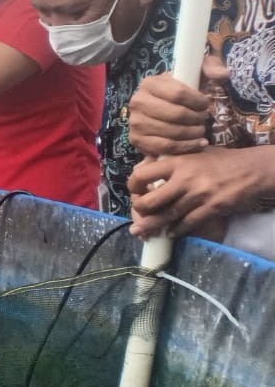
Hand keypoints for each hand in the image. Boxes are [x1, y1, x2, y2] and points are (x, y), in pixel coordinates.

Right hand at [127, 73, 210, 157]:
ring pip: (171, 132)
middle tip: (204, 118)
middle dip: (197, 119)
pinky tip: (198, 143)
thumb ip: (212, 67)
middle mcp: (137, 102)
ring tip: (201, 130)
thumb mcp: (196, 72)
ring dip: (193, 133)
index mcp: (149, 83)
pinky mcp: (136, 139)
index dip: (198, 101)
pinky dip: (185, 147)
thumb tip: (224, 75)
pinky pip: (165, 147)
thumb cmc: (183, 89)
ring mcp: (135, 122)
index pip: (178, 94)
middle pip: (175, 115)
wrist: (162, 105)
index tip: (206, 103)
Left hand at [129, 148, 267, 239]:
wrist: (253, 169)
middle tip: (139, 215)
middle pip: (150, 202)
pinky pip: (187, 224)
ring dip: (153, 226)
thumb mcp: (194, 153)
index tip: (135, 192)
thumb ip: (172, 160)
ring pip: (166, 216)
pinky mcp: (212, 208)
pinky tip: (170, 233)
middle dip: (140, 211)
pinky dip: (176, 230)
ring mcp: (198, 194)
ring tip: (143, 232)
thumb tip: (144, 167)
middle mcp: (185, 178)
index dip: (133, 186)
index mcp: (177, 162)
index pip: (142, 174)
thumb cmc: (222, 160)